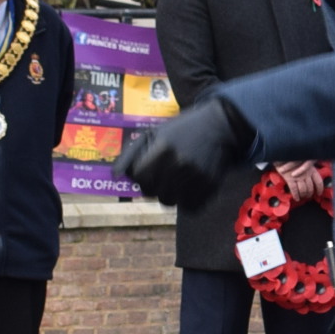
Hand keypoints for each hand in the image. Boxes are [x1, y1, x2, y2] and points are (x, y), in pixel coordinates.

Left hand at [117, 97, 250, 206]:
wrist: (219, 126)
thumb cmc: (180, 130)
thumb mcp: (154, 134)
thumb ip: (131, 154)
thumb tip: (114, 176)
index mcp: (163, 147)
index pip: (141, 177)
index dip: (140, 177)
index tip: (147, 171)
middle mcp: (180, 162)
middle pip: (154, 193)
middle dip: (154, 186)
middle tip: (162, 174)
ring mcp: (197, 175)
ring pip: (170, 202)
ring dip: (170, 194)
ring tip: (177, 178)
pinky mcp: (210, 185)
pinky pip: (190, 207)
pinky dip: (187, 201)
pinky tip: (190, 185)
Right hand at [275, 160, 323, 195]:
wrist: (282, 155)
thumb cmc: (293, 158)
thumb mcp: (304, 161)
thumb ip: (308, 169)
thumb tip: (311, 178)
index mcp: (311, 169)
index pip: (319, 182)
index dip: (320, 189)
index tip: (319, 194)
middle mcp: (306, 174)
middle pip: (310, 188)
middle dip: (309, 194)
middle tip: (307, 196)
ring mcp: (298, 176)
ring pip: (303, 190)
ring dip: (303, 195)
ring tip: (302, 197)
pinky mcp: (290, 179)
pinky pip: (294, 190)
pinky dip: (296, 196)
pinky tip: (296, 198)